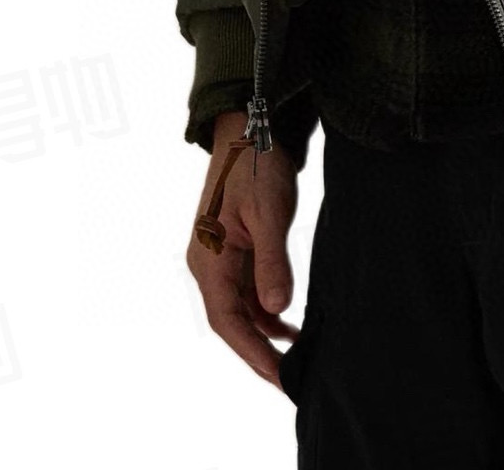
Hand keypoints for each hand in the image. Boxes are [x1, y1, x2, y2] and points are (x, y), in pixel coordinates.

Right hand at [185, 110, 301, 388]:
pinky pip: (246, 287)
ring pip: (239, 306)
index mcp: (209, 259)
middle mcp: (209, 263)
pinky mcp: (235, 246)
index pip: (227, 320)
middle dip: (257, 350)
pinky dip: (265, 306)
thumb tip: (278, 308)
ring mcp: (220, 255)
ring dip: (263, 330)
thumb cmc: (257, 165)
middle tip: (288, 376)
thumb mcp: (268, 213)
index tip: (276, 375)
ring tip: (293, 352)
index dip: (251, 351)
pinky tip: (287, 319)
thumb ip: (272, 261)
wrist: (251, 128)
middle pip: (231, 320)